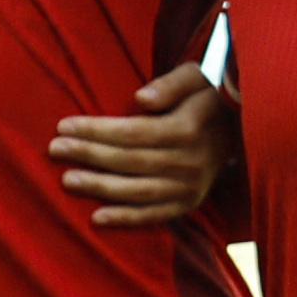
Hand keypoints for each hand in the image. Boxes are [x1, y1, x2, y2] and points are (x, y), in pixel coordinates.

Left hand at [52, 65, 231, 229]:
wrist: (241, 128)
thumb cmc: (207, 96)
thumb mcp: (195, 77)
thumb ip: (170, 84)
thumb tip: (141, 99)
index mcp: (189, 129)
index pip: (133, 132)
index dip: (97, 130)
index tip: (64, 125)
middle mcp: (191, 161)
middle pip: (130, 161)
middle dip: (89, 154)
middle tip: (54, 148)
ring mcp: (191, 186)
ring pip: (138, 190)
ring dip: (100, 187)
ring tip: (67, 180)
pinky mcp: (190, 202)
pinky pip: (155, 215)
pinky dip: (126, 218)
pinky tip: (96, 218)